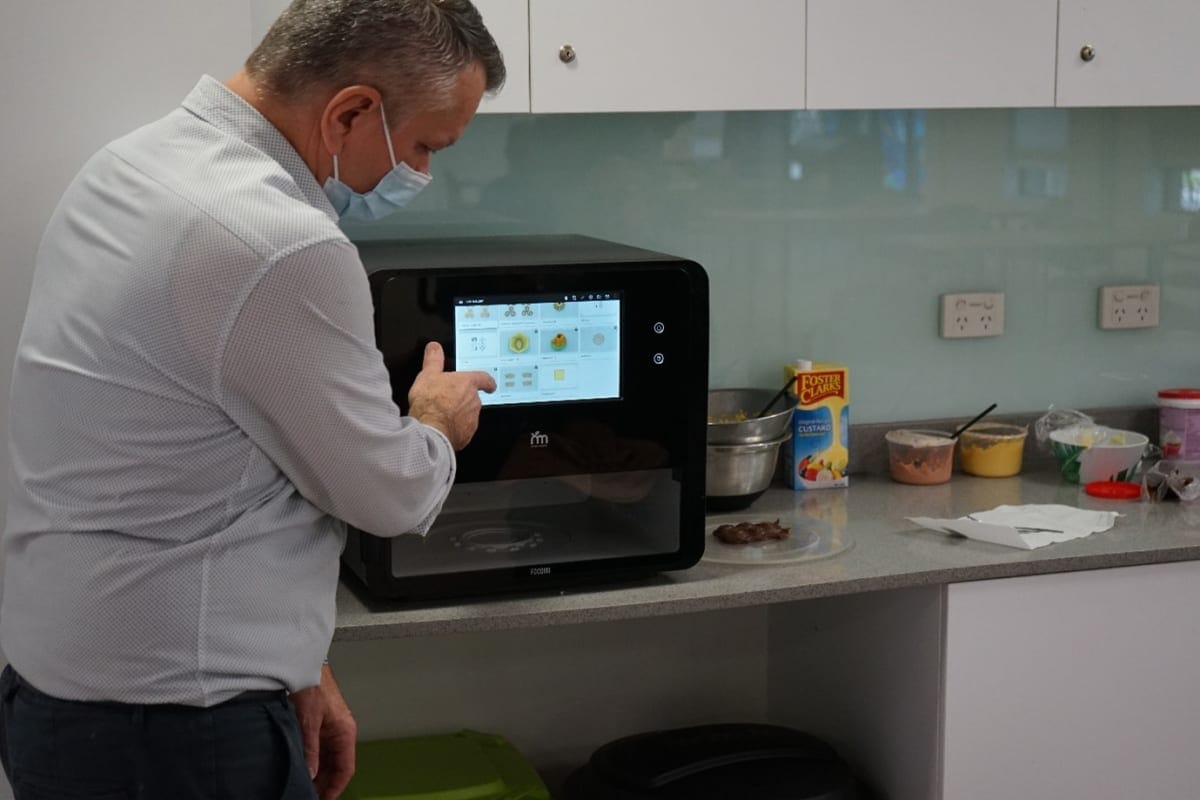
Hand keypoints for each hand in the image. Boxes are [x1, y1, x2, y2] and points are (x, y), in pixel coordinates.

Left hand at [290, 664, 357, 799]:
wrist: (302, 665)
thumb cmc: (311, 685)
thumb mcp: (308, 722)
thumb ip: (310, 749)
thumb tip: (310, 773)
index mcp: (345, 731)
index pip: (346, 769)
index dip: (335, 788)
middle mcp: (341, 732)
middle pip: (337, 767)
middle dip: (325, 784)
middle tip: (309, 796)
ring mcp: (331, 729)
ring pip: (328, 760)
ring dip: (318, 774)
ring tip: (303, 787)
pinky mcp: (321, 725)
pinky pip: (320, 750)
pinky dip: (313, 762)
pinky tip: (301, 769)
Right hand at [407, 341, 495, 449]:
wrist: (431, 430)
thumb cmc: (430, 403)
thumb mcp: (427, 375)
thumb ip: (433, 360)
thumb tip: (434, 348)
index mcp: (467, 384)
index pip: (484, 379)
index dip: (487, 381)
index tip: (490, 384)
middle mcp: (474, 401)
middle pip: (474, 398)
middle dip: (464, 399)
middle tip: (449, 400)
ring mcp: (472, 419)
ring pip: (470, 414)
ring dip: (460, 414)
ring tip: (442, 414)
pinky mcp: (467, 435)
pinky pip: (464, 430)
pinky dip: (456, 428)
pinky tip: (443, 427)